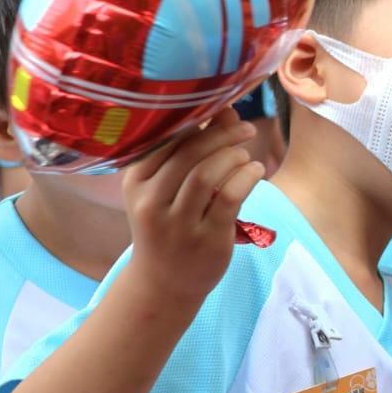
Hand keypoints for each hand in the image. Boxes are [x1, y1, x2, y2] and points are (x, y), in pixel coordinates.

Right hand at [121, 109, 264, 306]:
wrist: (164, 282)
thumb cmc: (168, 224)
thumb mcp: (166, 188)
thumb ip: (191, 151)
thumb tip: (226, 110)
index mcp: (135, 181)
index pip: (165, 139)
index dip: (198, 120)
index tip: (222, 111)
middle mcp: (150, 201)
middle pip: (188, 153)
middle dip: (222, 134)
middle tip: (245, 129)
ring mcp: (177, 223)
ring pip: (207, 174)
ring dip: (234, 155)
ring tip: (247, 154)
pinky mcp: (206, 238)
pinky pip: (229, 197)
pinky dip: (247, 177)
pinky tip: (256, 171)